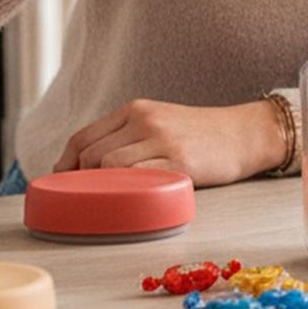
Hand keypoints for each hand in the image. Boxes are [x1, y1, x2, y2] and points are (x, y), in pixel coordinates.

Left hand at [53, 98, 286, 186]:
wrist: (243, 134)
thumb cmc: (200, 135)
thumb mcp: (159, 122)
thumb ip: (127, 136)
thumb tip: (86, 167)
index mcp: (136, 109)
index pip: (84, 137)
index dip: (66, 164)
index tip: (63, 183)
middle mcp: (145, 120)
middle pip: (91, 154)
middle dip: (82, 180)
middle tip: (87, 198)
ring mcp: (162, 140)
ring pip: (109, 166)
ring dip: (103, 187)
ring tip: (111, 199)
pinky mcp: (179, 163)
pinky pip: (137, 179)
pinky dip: (127, 192)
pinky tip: (133, 199)